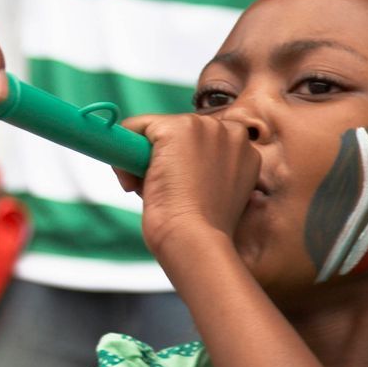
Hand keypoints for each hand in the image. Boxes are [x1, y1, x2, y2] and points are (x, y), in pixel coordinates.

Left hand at [113, 114, 258, 264]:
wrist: (196, 239)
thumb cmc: (204, 231)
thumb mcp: (216, 195)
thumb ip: (206, 174)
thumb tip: (175, 167)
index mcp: (244, 150)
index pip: (202, 142)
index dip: (182, 163)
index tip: (176, 188)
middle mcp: (230, 132)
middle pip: (179, 133)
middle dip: (162, 159)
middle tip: (159, 192)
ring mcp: (204, 127)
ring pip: (156, 130)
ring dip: (144, 158)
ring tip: (151, 191)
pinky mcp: (177, 128)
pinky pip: (136, 126)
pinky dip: (123, 152)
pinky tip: (133, 182)